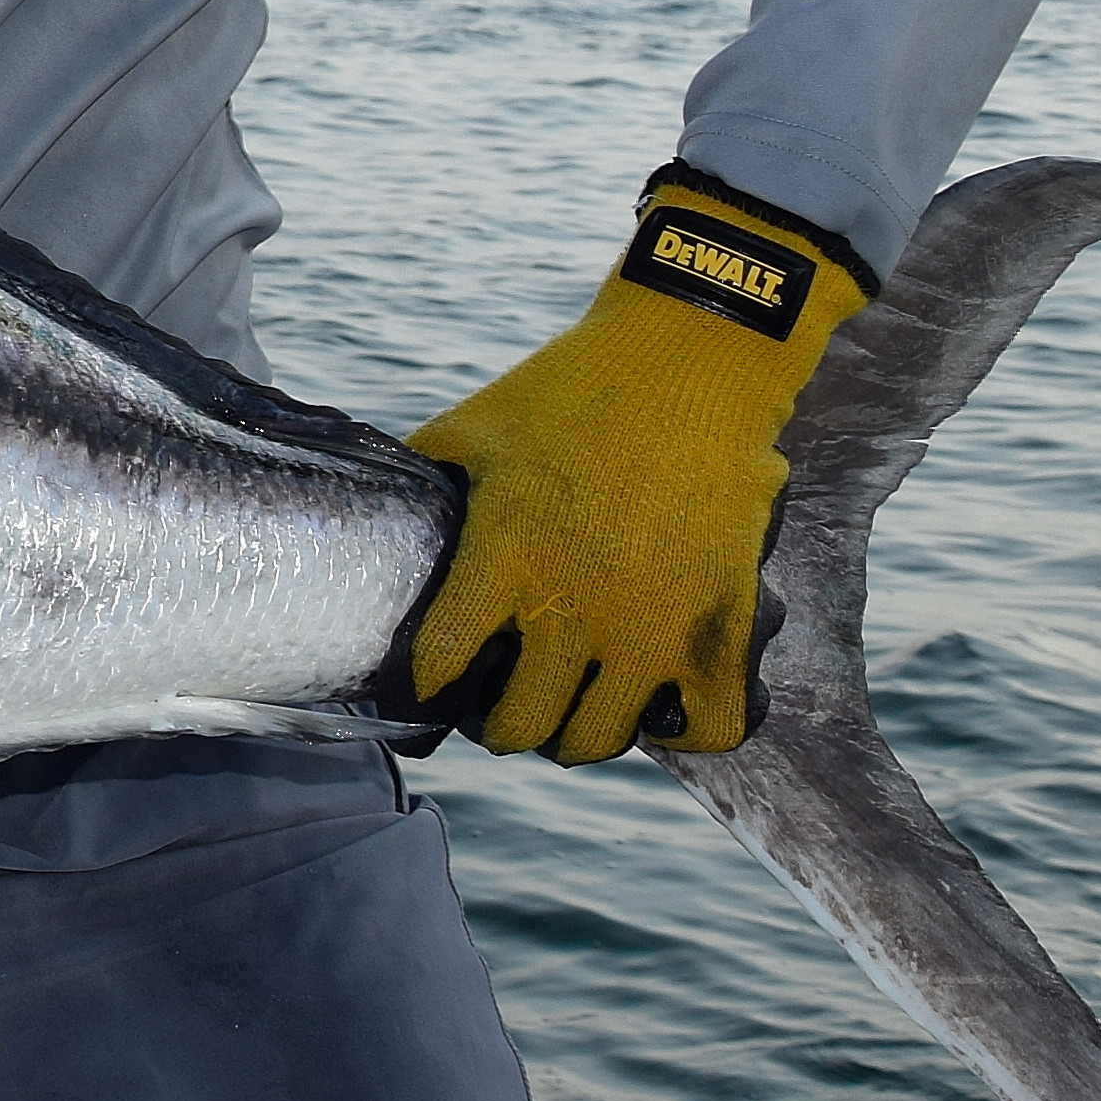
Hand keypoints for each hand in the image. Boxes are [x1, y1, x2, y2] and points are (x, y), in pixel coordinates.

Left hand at [400, 165, 871, 762]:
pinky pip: (708, 726)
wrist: (690, 361)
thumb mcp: (474, 428)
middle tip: (501, 705)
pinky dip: (681, 731)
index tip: (435, 678)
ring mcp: (654, 625)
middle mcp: (576, 606)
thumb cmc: (572, 388)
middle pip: (519, 726)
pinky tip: (657, 706)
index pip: (441, 664)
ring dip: (574, 734)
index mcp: (506, 556)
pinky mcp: (725, 624)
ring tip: (569, 706)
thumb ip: (424, 479)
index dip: (428, 681)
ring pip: (599, 739)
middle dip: (499, 725)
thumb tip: (375, 509)